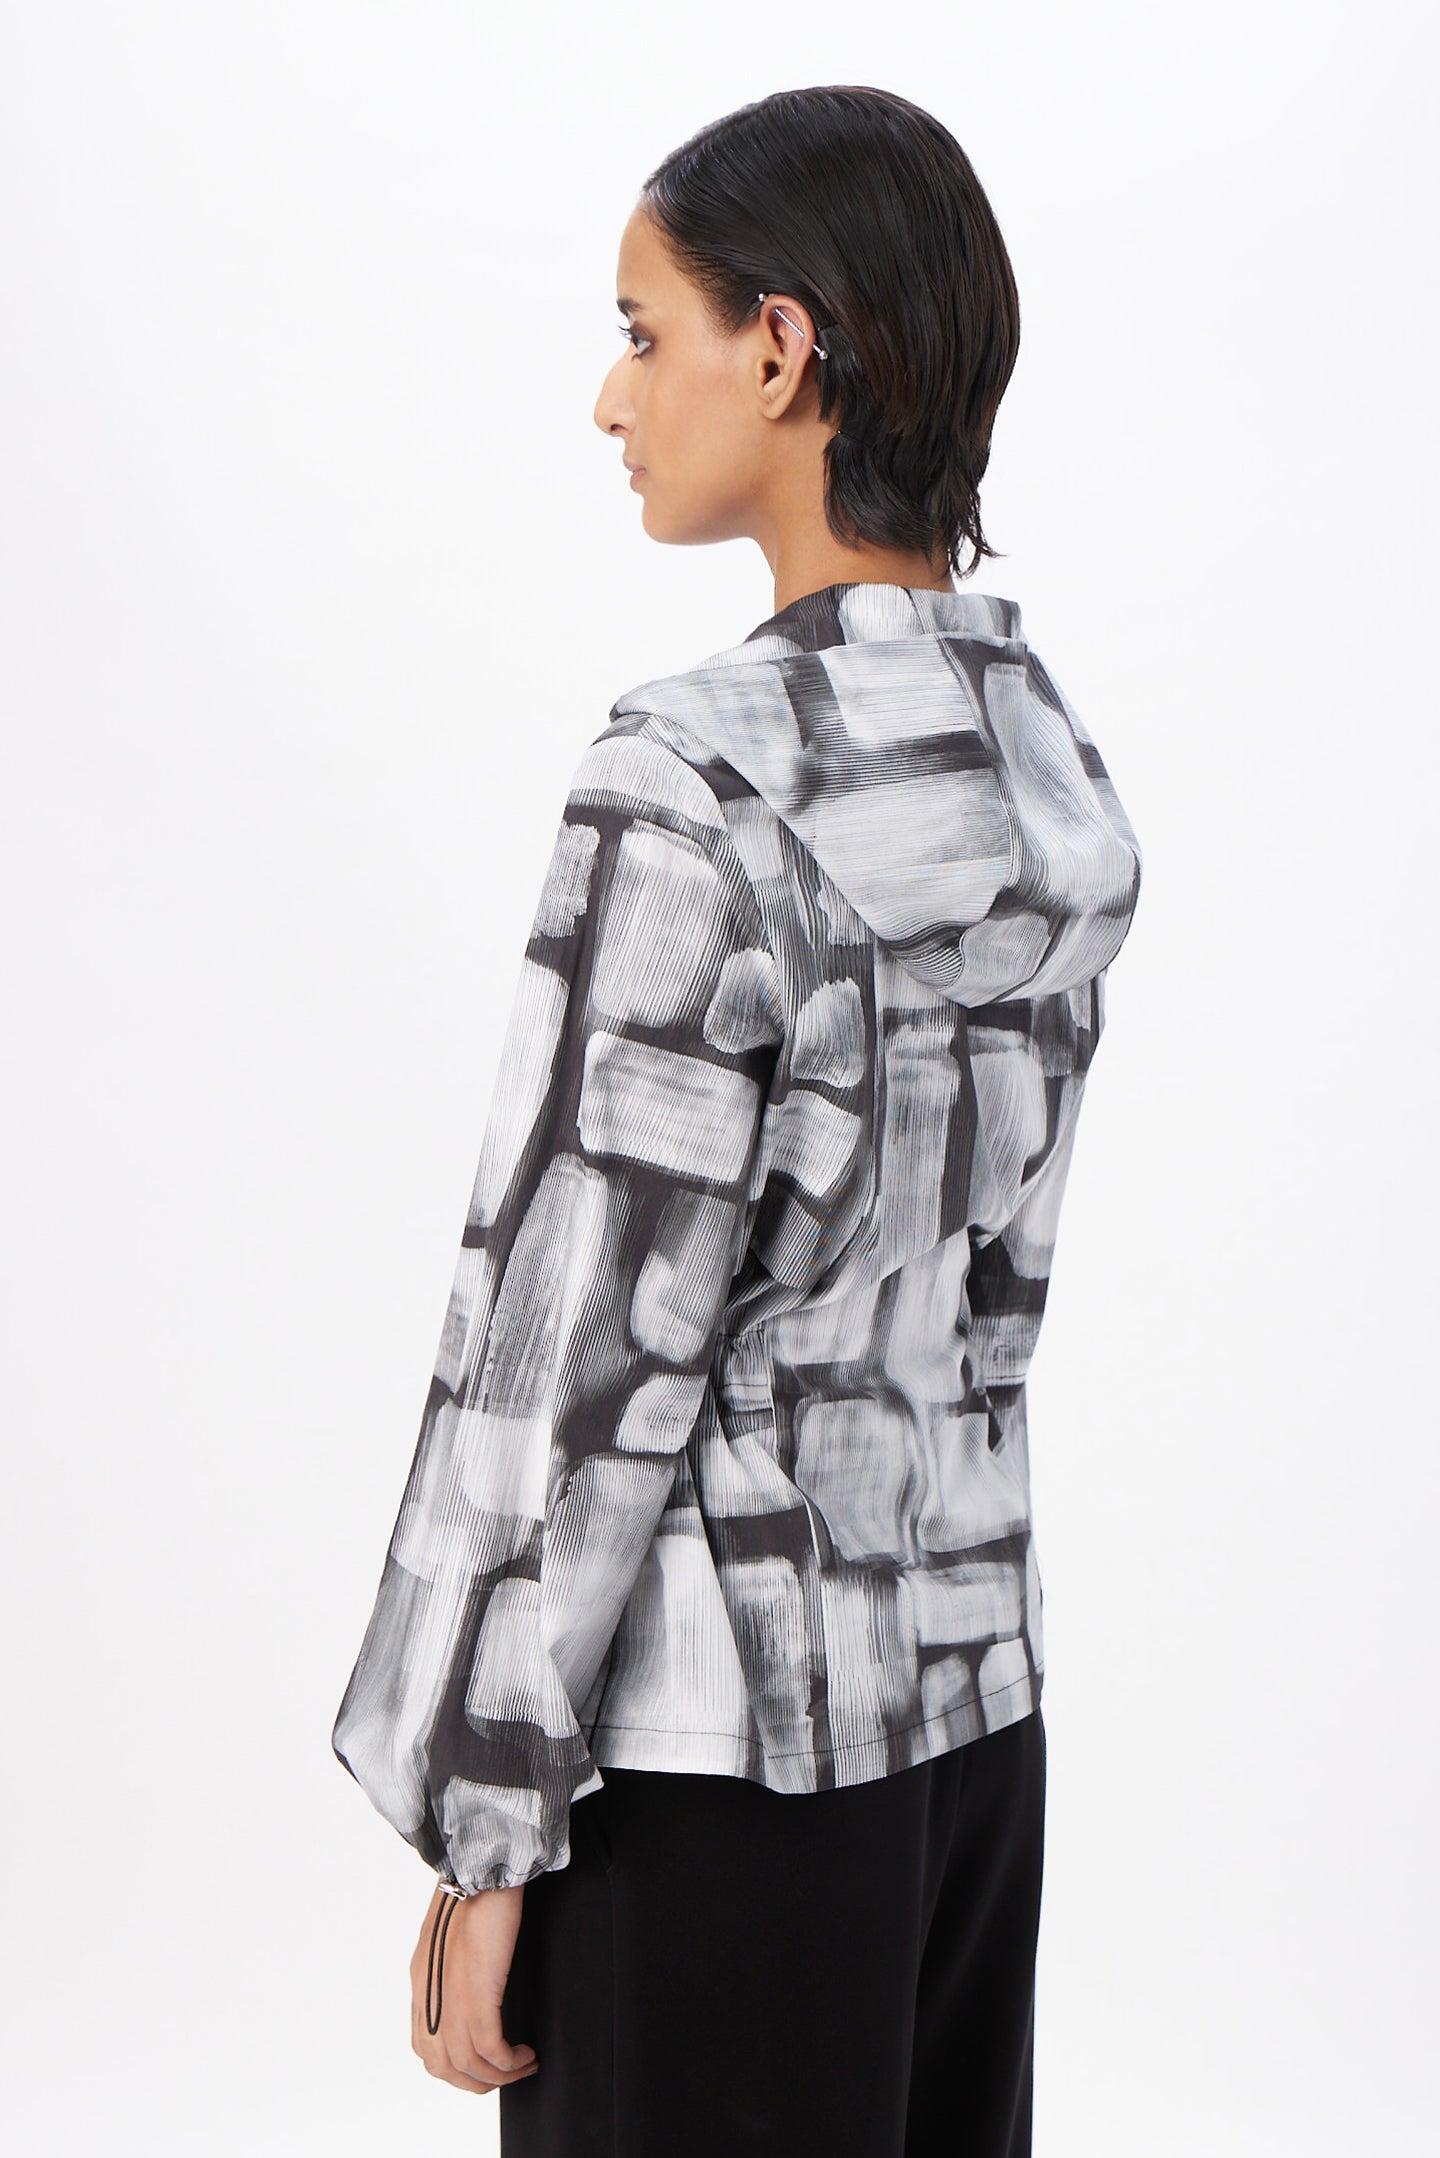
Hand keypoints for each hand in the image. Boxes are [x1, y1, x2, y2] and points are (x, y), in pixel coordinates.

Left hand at [408, 1882, 539, 2094]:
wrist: (482, 1867)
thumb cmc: (475, 1889)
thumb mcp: (451, 1935)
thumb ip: (451, 1966)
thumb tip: (471, 1986)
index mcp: (422, 1980)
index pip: (425, 2046)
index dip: (453, 2066)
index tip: (482, 2065)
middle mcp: (429, 1994)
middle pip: (442, 2065)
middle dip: (476, 2081)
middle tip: (505, 2076)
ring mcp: (450, 1995)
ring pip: (466, 2064)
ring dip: (498, 2076)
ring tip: (522, 2067)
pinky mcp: (476, 1991)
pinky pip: (490, 2048)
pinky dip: (509, 2061)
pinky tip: (526, 2055)